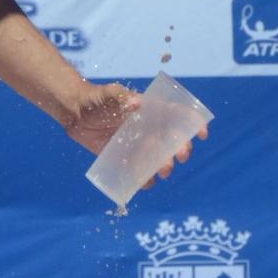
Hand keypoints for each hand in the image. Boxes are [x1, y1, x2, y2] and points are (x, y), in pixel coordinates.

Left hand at [65, 83, 209, 182]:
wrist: (75, 113)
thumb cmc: (95, 98)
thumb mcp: (109, 94)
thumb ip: (122, 98)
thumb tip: (136, 104)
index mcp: (151, 111)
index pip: (178, 116)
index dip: (193, 124)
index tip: (202, 134)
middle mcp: (148, 129)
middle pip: (172, 141)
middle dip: (180, 150)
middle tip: (179, 157)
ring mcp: (138, 144)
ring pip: (158, 158)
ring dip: (165, 166)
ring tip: (163, 171)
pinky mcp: (125, 157)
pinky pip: (139, 171)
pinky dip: (144, 179)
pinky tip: (145, 183)